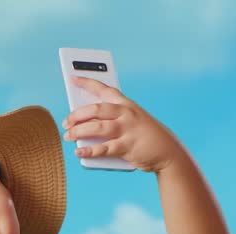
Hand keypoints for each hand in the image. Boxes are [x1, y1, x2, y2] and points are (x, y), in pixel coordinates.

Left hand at [62, 76, 184, 172]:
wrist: (168, 152)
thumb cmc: (145, 135)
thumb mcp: (132, 121)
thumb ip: (112, 120)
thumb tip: (85, 126)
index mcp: (127, 104)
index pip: (104, 89)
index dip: (87, 83)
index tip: (72, 78)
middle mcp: (127, 114)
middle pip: (96, 109)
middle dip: (77, 115)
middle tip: (67, 122)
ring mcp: (128, 130)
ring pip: (97, 128)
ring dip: (79, 132)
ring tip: (69, 136)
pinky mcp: (128, 147)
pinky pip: (104, 148)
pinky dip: (89, 150)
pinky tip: (79, 151)